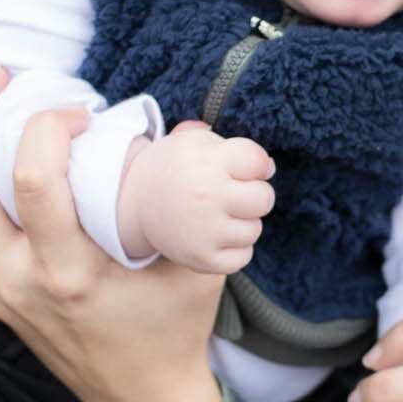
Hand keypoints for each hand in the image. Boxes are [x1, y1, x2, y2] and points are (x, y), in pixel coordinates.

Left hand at [0, 68, 225, 401]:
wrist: (140, 397)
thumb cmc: (172, 328)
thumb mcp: (198, 265)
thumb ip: (195, 197)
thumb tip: (192, 127)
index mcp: (69, 275)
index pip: (33, 182)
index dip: (46, 127)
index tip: (81, 110)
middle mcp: (17, 279)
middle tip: (2, 73)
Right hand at [117, 121, 274, 271]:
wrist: (136, 202)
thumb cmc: (177, 169)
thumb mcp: (196, 142)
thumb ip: (235, 147)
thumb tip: (266, 167)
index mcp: (207, 161)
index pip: (258, 162)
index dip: (258, 166)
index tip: (246, 169)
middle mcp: (205, 195)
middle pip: (264, 199)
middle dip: (255, 194)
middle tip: (234, 194)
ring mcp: (203, 230)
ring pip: (254, 229)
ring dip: (243, 222)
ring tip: (218, 214)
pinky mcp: (201, 258)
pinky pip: (244, 257)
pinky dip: (236, 248)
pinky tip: (217, 235)